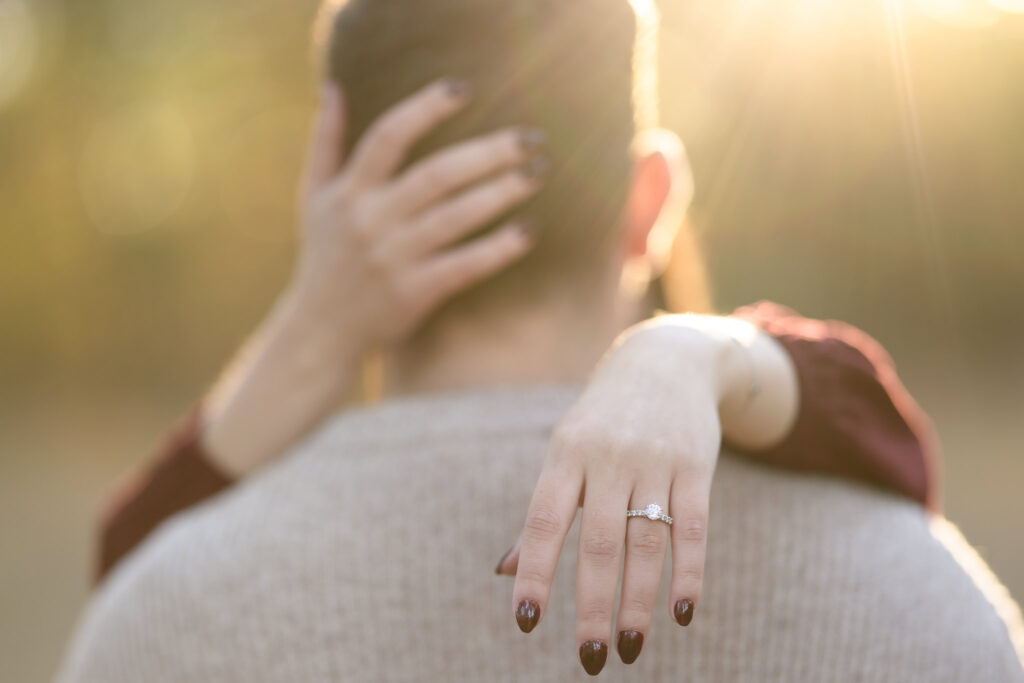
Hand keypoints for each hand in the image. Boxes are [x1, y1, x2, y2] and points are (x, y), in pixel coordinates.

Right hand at [201, 78, 545, 475]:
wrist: (320, 332)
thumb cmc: (324, 257)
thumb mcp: (313, 197)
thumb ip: (325, 141)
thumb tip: (334, 85)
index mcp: (349, 191)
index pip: (389, 136)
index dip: (426, 108)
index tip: (465, 88)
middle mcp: (371, 220)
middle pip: (436, 174)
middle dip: (488, 152)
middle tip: (532, 137)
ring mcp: (393, 258)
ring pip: (455, 217)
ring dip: (501, 192)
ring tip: (538, 174)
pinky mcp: (413, 294)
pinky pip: (464, 265)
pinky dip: (498, 248)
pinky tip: (529, 231)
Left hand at [496, 322, 731, 673]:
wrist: (665, 360)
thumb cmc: (603, 421)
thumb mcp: (566, 452)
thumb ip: (543, 511)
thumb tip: (504, 572)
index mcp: (565, 454)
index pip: (543, 521)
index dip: (533, 571)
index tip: (526, 622)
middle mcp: (607, 457)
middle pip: (598, 542)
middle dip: (592, 605)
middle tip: (589, 659)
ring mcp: (654, 460)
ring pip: (645, 543)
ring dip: (638, 602)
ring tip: (631, 648)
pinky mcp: (696, 465)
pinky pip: (694, 528)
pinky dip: (688, 573)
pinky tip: (681, 613)